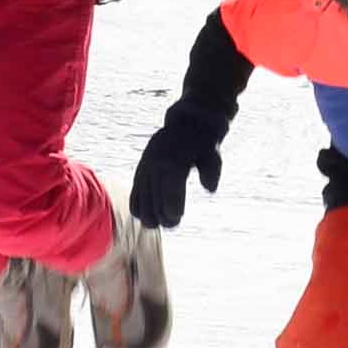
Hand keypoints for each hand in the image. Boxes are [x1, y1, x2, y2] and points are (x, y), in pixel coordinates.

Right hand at [128, 113, 224, 229]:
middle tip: (173, 223)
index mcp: (174, 160)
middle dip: (162, 216)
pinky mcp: (141, 168)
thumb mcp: (213, 153)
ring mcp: (146, 165)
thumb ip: (212, 171)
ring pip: (141, 199)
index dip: (172, 210)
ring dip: (149, 215)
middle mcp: (156, 163)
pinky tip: (147, 215)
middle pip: (154, 199)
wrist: (188, 124)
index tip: (177, 218)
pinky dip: (139, 206)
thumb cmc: (204, 143)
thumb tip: (210, 188)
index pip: (169, 192)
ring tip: (158, 222)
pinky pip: (135, 192)